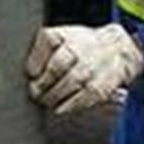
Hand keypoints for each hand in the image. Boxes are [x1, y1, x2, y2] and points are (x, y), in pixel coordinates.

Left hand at [25, 23, 143, 114]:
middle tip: (35, 92)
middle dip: (42, 83)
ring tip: (45, 100)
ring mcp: (90, 69)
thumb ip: (42, 48)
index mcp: (64, 35)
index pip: (46, 43)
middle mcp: (79, 50)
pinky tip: (59, 108)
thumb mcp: (61, 36)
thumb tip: (27, 71)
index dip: (35, 61)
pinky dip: (67, 106)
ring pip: (68, 85)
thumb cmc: (81, 45)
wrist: (117, 50)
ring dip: (52, 96)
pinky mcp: (99, 88)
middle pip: (56, 67)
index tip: (30, 73)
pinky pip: (81, 100)